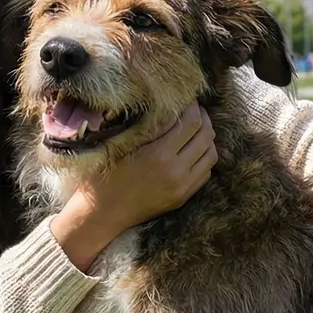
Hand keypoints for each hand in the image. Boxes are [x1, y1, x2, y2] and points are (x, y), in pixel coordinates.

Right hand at [87, 103, 215, 229]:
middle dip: (202, 118)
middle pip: (206, 135)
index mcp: (158, 155)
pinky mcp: (183, 197)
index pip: (191, 122)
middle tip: (193, 109)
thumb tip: (168, 105)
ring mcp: (182, 187)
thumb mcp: (120, 144)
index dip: (192, 106)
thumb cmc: (103, 175)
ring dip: (206, 137)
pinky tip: (192, 150)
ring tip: (195, 128)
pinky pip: (205, 172)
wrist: (102, 214)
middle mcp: (175, 171)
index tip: (186, 98)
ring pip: (211, 154)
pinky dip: (204, 157)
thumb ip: (147, 126)